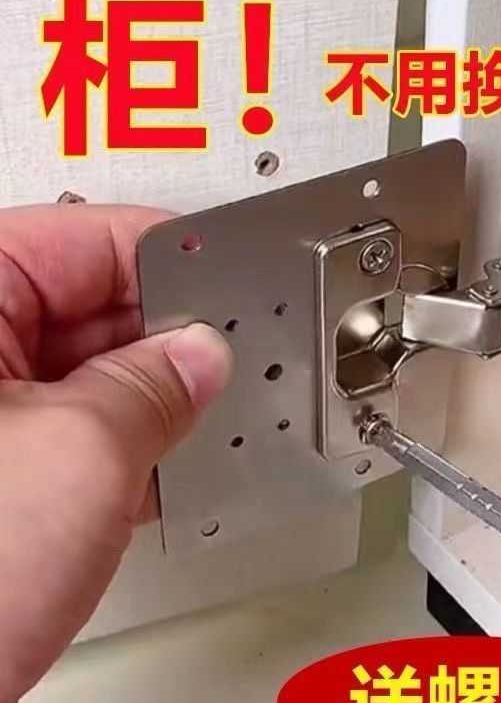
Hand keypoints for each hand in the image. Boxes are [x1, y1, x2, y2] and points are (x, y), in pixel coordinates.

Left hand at [0, 205, 230, 702]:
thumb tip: (201, 355)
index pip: (84, 240)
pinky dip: (123, 443)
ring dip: (149, 399)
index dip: (169, 261)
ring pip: (83, 375)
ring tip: (200, 416)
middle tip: (224, 362)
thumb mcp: (83, 450)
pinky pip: (72, 429)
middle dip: (166, 340)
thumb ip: (157, 385)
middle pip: (85, 307)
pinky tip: (166, 462)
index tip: (226, 286)